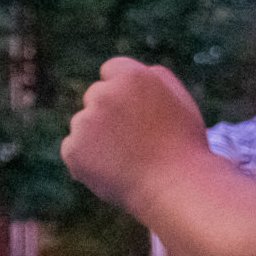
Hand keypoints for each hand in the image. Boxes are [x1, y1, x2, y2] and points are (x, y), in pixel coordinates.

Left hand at [62, 56, 207, 211]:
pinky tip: (113, 169)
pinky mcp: (72, 149)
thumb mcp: (178, 99)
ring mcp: (84, 122)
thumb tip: (127, 73)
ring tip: (127, 156)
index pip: (112, 70)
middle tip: (134, 137)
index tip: (133, 107)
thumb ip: (152, 78)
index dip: (124, 90)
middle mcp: (102, 94)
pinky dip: (86, 159)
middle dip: (109, 111)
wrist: (174, 185)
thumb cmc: (183, 143)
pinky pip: (73, 148)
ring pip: (84, 123)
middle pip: (96, 95)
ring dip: (97, 135)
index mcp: (131, 77)